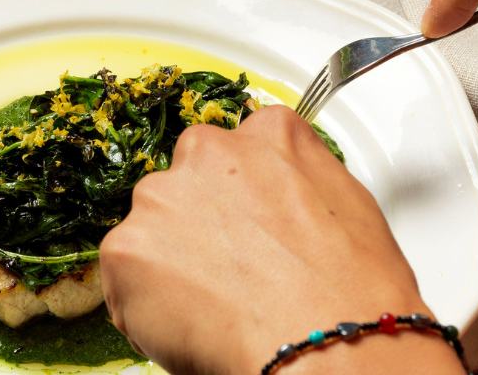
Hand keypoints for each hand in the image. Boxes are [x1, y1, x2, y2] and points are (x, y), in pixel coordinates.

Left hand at [100, 108, 464, 374]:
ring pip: (151, 230)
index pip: (234, 153)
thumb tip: (285, 199)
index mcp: (269, 135)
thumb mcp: (350, 206)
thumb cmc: (354, 292)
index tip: (247, 231)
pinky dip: (143, 308)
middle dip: (199, 226)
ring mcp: (161, 197)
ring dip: (169, 263)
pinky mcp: (127, 247)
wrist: (327, 342)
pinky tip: (189, 328)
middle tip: (230, 276)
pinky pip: (123, 279)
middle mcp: (208, 151)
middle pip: (186, 184)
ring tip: (214, 308)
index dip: (237, 200)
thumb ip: (300, 181)